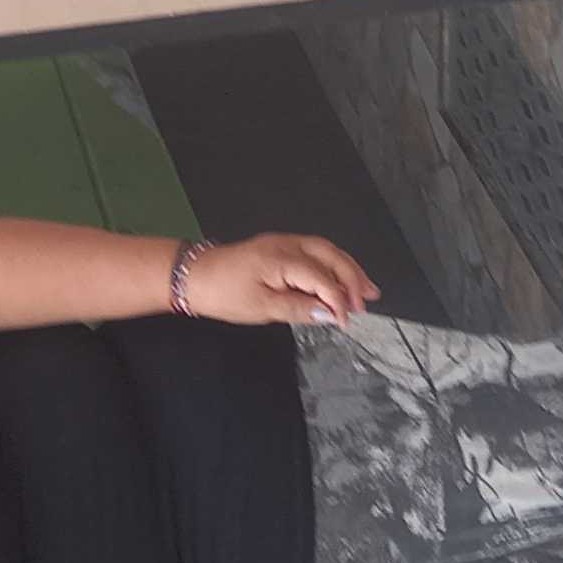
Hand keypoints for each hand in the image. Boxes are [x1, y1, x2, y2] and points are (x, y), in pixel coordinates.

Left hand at [182, 235, 380, 328]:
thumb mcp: (262, 308)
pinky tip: (338, 278)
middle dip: (354, 277)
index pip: (323, 278)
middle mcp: (287, 244)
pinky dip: (332, 265)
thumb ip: (298, 308)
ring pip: (326, 251)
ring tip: (365, 288)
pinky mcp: (279, 247)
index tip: (346, 320)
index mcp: (282, 259)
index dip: (339, 300)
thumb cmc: (223, 293)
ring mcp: (283, 242)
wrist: (194, 277)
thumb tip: (328, 313)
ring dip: (348, 269)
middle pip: (331, 256)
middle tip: (369, 299)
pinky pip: (315, 252)